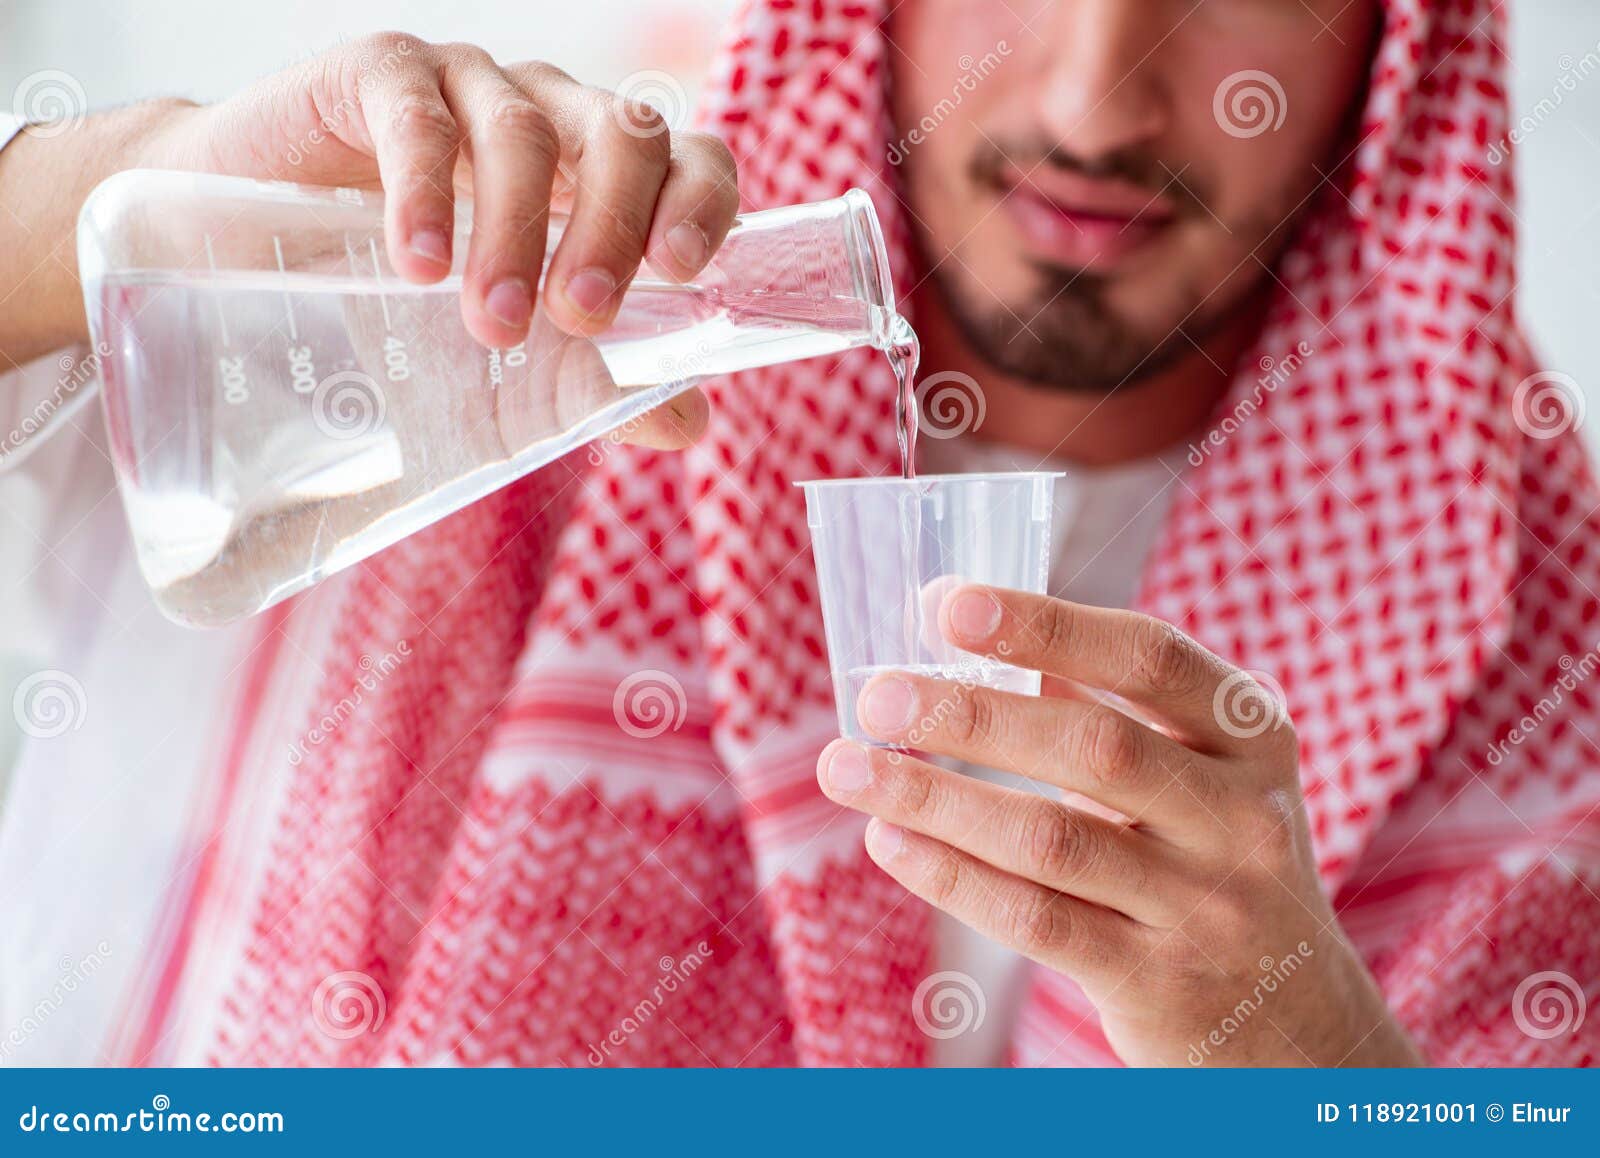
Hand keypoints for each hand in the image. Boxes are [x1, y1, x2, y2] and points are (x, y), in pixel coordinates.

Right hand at [1, 33, 732, 449]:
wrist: (237, 245)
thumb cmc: (398, 302)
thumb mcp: (506, 354)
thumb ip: (597, 382)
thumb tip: (685, 420)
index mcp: (600, 173)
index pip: (686, 158)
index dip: (700, 202)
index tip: (680, 272)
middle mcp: (550, 114)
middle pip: (620, 138)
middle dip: (611, 229)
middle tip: (581, 314)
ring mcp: (467, 84)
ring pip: (523, 132)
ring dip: (515, 232)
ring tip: (493, 323)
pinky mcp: (378, 72)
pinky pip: (417, 115)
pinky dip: (425, 191)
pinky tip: (416, 263)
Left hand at [816, 585, 1423, 1066]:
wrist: (1302, 1025)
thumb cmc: (1216, 864)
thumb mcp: (1201, 775)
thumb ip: (1104, 709)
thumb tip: (960, 634)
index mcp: (1252, 735)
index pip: (1150, 658)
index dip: (1046, 625)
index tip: (947, 602)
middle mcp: (1241, 817)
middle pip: (1094, 747)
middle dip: (970, 717)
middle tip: (876, 697)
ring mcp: (1205, 906)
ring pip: (1050, 839)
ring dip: (933, 798)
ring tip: (846, 768)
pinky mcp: (1158, 983)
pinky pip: (1036, 920)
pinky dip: (950, 877)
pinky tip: (888, 842)